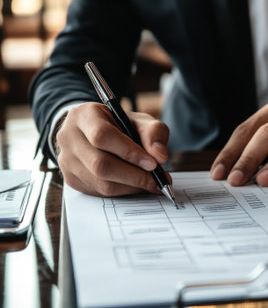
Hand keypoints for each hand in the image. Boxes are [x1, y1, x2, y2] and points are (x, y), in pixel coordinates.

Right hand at [55, 102, 170, 195]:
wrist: (96, 133)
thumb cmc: (120, 125)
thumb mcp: (140, 120)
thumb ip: (154, 133)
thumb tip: (160, 156)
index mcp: (83, 115)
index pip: (102, 136)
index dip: (129, 152)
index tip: (153, 164)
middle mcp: (68, 137)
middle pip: (100, 164)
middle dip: (134, 175)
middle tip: (157, 180)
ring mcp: (66, 160)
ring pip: (100, 182)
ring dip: (131, 186)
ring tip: (151, 183)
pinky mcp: (71, 179)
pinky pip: (99, 192)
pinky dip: (122, 192)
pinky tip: (136, 186)